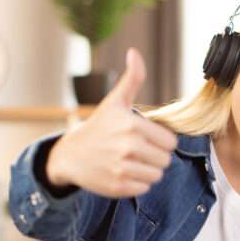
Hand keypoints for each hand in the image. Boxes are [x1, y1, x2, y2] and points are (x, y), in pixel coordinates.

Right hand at [46, 48, 177, 197]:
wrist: (69, 155)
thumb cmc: (98, 127)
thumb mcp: (115, 101)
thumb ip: (132, 78)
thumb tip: (134, 52)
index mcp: (132, 125)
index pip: (170, 142)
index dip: (161, 141)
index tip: (145, 138)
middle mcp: (128, 147)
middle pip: (166, 160)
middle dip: (155, 156)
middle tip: (137, 151)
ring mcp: (122, 168)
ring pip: (157, 175)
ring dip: (147, 170)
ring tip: (130, 161)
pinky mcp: (118, 187)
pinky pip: (144, 188)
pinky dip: (137, 183)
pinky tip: (123, 172)